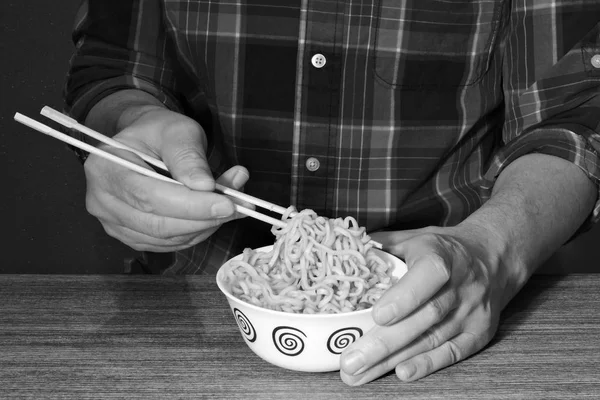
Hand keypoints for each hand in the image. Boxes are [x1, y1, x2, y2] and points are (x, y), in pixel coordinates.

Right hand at [84, 106, 249, 251]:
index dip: (191, 205)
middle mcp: (102, 201)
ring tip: (233, 203)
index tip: (227, 203)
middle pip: (158, 223)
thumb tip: (204, 186)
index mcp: (106, 168)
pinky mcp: (132, 236)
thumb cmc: (158, 132)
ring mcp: (114, 223)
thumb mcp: (177, 130)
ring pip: (167, 238)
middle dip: (204, 218)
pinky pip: (170, 244)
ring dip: (206, 226)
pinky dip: (197, 232)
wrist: (143, 143)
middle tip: (240, 205)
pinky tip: (213, 214)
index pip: (149, 196)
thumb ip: (188, 157)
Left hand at [340, 224, 508, 383]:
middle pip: (424, 317)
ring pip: (431, 339)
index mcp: (441, 255)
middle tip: (350, 361)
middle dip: (384, 342)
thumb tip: (344, 249)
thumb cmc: (442, 248)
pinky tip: (401, 374)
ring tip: (359, 374)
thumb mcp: (414, 236)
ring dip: (393, 360)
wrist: (492, 257)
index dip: (404, 297)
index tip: (376, 316)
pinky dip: (426, 364)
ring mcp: (472, 312)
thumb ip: (381, 245)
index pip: (428, 276)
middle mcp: (460, 285)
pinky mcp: (479, 333)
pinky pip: (451, 352)